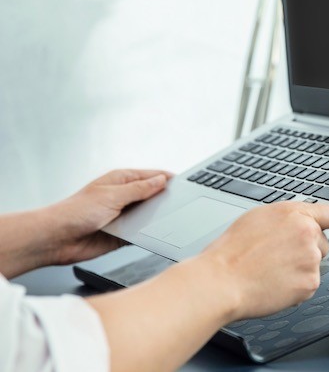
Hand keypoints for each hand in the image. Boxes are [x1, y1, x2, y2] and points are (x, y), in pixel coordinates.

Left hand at [45, 169, 172, 264]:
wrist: (57, 239)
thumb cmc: (75, 212)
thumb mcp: (112, 196)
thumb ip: (139, 189)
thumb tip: (160, 180)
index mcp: (121, 180)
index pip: (152, 176)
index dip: (168, 179)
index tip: (184, 184)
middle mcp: (124, 197)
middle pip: (153, 196)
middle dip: (165, 200)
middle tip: (181, 203)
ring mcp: (124, 215)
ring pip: (149, 215)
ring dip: (156, 218)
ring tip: (169, 219)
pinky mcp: (123, 234)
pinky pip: (142, 233)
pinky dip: (149, 233)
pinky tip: (155, 234)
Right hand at [87, 201, 328, 371]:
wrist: (221, 280)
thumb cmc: (231, 251)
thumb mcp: (259, 218)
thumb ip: (286, 218)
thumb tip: (298, 221)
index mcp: (294, 213)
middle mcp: (308, 233)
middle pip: (322, 244)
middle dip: (307, 251)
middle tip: (278, 258)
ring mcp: (311, 258)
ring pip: (315, 265)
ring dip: (300, 269)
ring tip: (271, 271)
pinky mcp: (309, 283)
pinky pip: (308, 285)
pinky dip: (295, 287)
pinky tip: (274, 284)